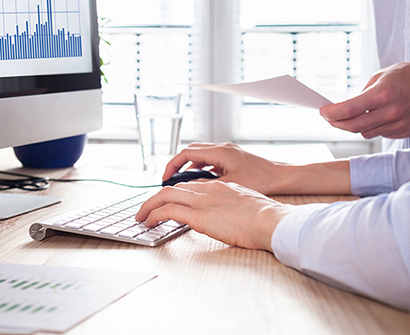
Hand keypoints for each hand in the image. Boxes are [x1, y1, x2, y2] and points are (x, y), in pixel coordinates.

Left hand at [135, 181, 293, 250]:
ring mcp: (201, 201)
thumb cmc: (264, 218)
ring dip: (149, 206)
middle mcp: (207, 190)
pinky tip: (148, 222)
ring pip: (164, 196)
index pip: (189, 186)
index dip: (174, 193)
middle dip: (156, 198)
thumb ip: (231, 206)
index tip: (166, 202)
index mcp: (219, 187)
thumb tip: (226, 215)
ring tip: (141, 217)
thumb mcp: (245, 205)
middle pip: (173, 189)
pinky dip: (154, 215)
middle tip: (146, 209)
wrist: (269, 220)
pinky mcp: (197, 215)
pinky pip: (167, 211)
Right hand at [162, 143, 351, 195]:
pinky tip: (201, 181)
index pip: (187, 153)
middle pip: (191, 152)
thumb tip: (188, 189)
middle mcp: (222, 148)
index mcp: (219, 152)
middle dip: (177, 165)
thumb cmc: (261, 179)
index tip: (165, 178)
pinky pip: (210, 160)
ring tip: (182, 182)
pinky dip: (201, 168)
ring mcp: (228, 152)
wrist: (282, 176)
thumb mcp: (229, 185)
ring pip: (201, 155)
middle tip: (169, 180)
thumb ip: (207, 185)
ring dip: (189, 167)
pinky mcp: (233, 158)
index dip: (172, 165)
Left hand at [320, 57, 409, 138]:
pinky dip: (373, 128)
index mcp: (382, 95)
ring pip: (366, 133)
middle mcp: (391, 112)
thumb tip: (345, 107)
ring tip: (351, 117)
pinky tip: (373, 118)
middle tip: (329, 118)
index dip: (332, 113)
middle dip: (337, 123)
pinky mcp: (406, 131)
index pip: (349, 110)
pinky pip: (381, 134)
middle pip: (354, 126)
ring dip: (355, 126)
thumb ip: (362, 94)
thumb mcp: (379, 76)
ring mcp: (399, 124)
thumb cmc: (408, 75)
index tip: (322, 112)